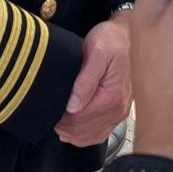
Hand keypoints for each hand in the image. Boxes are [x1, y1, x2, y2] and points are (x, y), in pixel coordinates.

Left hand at [55, 15, 132, 145]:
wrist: (123, 36)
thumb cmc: (110, 40)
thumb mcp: (96, 52)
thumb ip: (85, 80)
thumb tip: (73, 106)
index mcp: (112, 96)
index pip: (81, 119)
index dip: (62, 118)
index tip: (50, 109)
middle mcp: (118, 109)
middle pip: (84, 130)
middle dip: (64, 126)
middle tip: (49, 114)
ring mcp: (118, 112)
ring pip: (90, 135)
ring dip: (72, 132)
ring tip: (57, 121)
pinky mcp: (116, 111)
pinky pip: (99, 133)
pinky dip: (83, 135)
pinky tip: (71, 130)